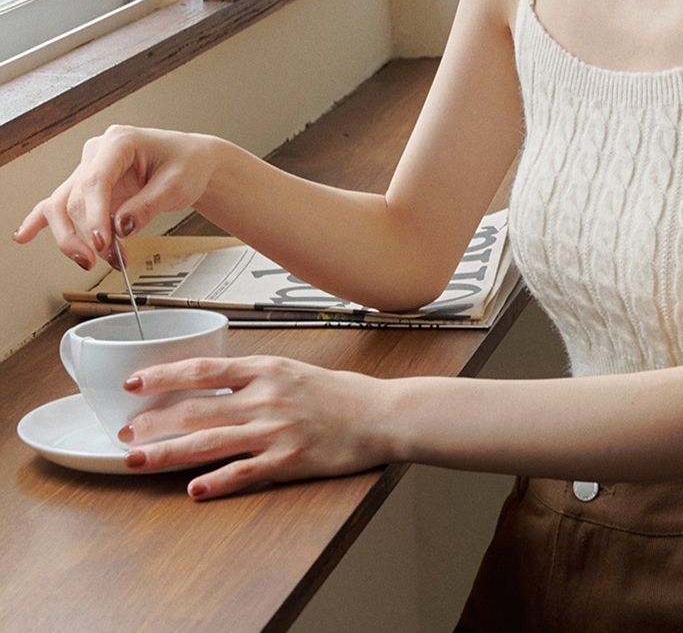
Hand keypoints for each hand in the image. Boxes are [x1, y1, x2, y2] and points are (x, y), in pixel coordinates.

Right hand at [12, 125, 217, 269]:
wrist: (192, 161)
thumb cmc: (186, 163)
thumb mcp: (177, 184)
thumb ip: (148, 206)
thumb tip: (121, 228)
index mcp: (120, 141)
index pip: (96, 181)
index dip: (95, 215)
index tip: (103, 243)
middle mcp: (98, 153)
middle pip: (76, 197)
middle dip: (90, 235)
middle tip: (110, 259)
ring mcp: (89, 169)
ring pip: (62, 204)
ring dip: (72, 238)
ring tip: (89, 261)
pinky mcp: (88, 187)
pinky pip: (57, 203)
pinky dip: (40, 220)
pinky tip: (24, 235)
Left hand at [116, 355, 391, 499]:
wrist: (381, 414)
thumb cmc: (340, 394)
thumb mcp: (293, 371)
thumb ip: (255, 377)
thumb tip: (213, 382)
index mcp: (266, 369)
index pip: (204, 369)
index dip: (164, 376)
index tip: (133, 383)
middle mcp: (266, 397)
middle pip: (197, 408)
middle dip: (153, 421)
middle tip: (123, 432)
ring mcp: (276, 430)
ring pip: (210, 441)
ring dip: (168, 452)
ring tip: (137, 460)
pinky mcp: (289, 461)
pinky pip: (245, 472)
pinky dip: (218, 481)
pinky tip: (194, 490)